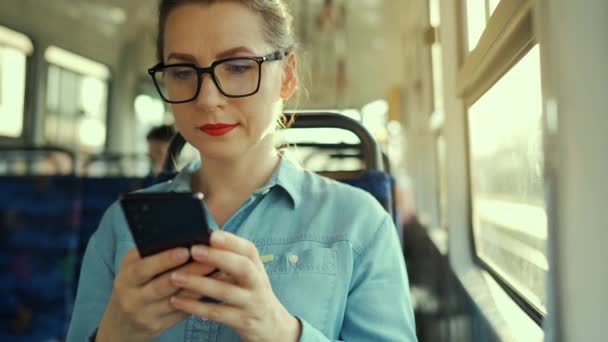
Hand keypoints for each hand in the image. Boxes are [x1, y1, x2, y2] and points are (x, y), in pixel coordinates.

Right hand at [96, 248, 215, 341]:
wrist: (121, 324)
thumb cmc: (133, 286)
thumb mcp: (133, 269)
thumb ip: (150, 255)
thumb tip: (182, 239)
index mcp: (126, 278)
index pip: (144, 268)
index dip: (164, 260)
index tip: (186, 250)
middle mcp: (132, 298)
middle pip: (164, 284)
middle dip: (189, 272)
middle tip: (210, 260)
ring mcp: (145, 314)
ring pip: (177, 300)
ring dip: (200, 286)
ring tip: (219, 272)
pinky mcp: (158, 327)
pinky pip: (182, 313)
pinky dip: (200, 300)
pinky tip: (215, 289)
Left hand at [169, 231, 301, 341]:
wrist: (271, 324)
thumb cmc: (251, 292)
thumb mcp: (249, 274)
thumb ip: (232, 259)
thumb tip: (203, 240)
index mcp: (257, 267)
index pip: (248, 250)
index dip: (231, 241)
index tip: (212, 234)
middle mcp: (257, 283)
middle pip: (243, 268)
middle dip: (218, 257)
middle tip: (194, 250)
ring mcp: (251, 303)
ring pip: (226, 292)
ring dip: (199, 283)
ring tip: (176, 276)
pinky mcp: (242, 321)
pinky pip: (217, 313)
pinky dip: (196, 307)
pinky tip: (177, 300)